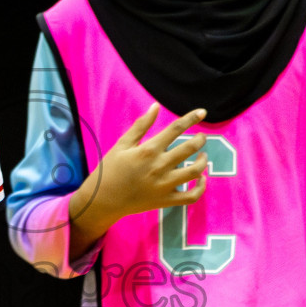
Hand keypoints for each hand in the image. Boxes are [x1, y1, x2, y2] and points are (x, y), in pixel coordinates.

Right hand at [74, 104, 209, 231]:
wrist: (102, 200)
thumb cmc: (110, 169)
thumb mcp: (122, 144)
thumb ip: (141, 125)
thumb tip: (156, 106)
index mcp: (149, 150)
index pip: (176, 129)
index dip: (191, 118)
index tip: (201, 112)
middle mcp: (160, 166)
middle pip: (189, 148)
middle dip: (200, 139)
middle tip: (201, 137)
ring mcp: (165, 185)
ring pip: (195, 171)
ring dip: (202, 161)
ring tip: (202, 155)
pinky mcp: (166, 200)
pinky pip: (191, 196)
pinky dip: (201, 187)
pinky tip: (201, 178)